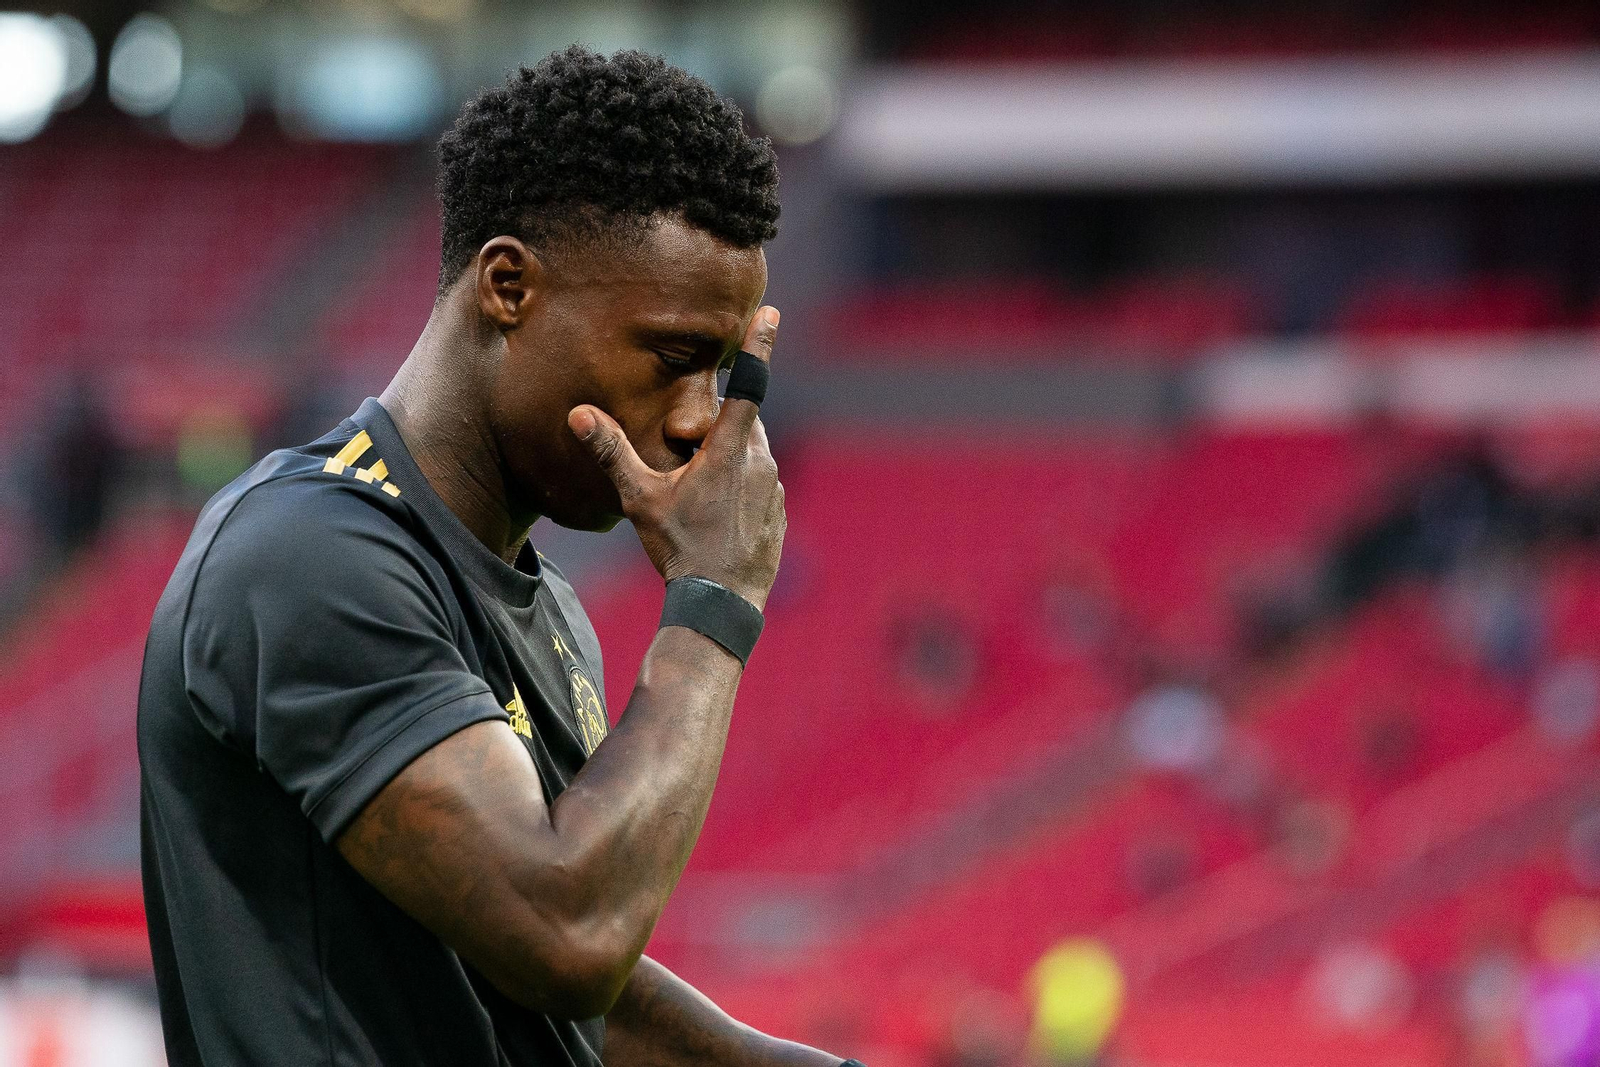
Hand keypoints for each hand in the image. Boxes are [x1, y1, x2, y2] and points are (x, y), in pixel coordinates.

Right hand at [568, 307, 785, 610]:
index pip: (748, 384)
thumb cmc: (679, 547)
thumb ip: (612, 452)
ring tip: (696, 494)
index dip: (759, 345)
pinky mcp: (780, 510)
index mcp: (728, 449)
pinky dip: (740, 487)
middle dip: (713, 429)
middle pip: (739, 424)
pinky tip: (716, 516)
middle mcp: (759, 461)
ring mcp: (774, 487)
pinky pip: (759, 484)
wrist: (720, 603)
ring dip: (726, 458)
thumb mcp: (639, 499)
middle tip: (682, 457)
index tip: (771, 312)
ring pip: (751, 453)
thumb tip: (578, 413)